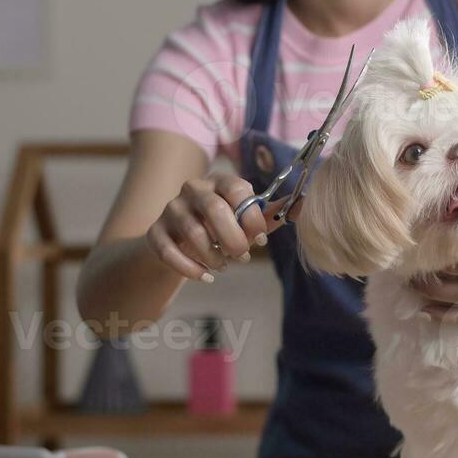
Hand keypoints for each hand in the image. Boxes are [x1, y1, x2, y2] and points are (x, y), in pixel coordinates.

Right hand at [145, 173, 288, 282]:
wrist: (178, 240)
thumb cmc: (220, 228)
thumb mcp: (245, 220)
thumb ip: (269, 215)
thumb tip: (302, 206)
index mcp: (219, 181)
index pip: (238, 189)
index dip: (252, 217)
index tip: (259, 239)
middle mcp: (193, 188)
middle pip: (215, 209)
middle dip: (233, 239)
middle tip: (242, 256)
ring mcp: (171, 209)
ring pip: (193, 233)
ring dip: (213, 256)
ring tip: (224, 266)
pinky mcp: (155, 232)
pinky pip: (169, 251)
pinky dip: (190, 268)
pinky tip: (205, 276)